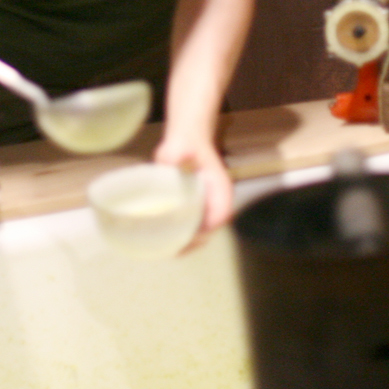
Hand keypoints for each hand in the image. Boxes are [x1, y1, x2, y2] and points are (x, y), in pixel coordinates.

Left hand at [154, 122, 232, 239]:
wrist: (188, 138)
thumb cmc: (185, 143)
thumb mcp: (178, 146)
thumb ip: (176, 153)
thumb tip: (173, 158)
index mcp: (220, 188)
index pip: (220, 216)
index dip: (204, 231)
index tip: (185, 239)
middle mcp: (219, 200)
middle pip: (212, 229)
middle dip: (194, 243)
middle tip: (171, 250)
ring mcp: (211, 205)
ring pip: (205, 231)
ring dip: (189, 242)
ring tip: (168, 249)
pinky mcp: (201, 207)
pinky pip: (197, 226)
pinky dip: (186, 236)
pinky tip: (169, 239)